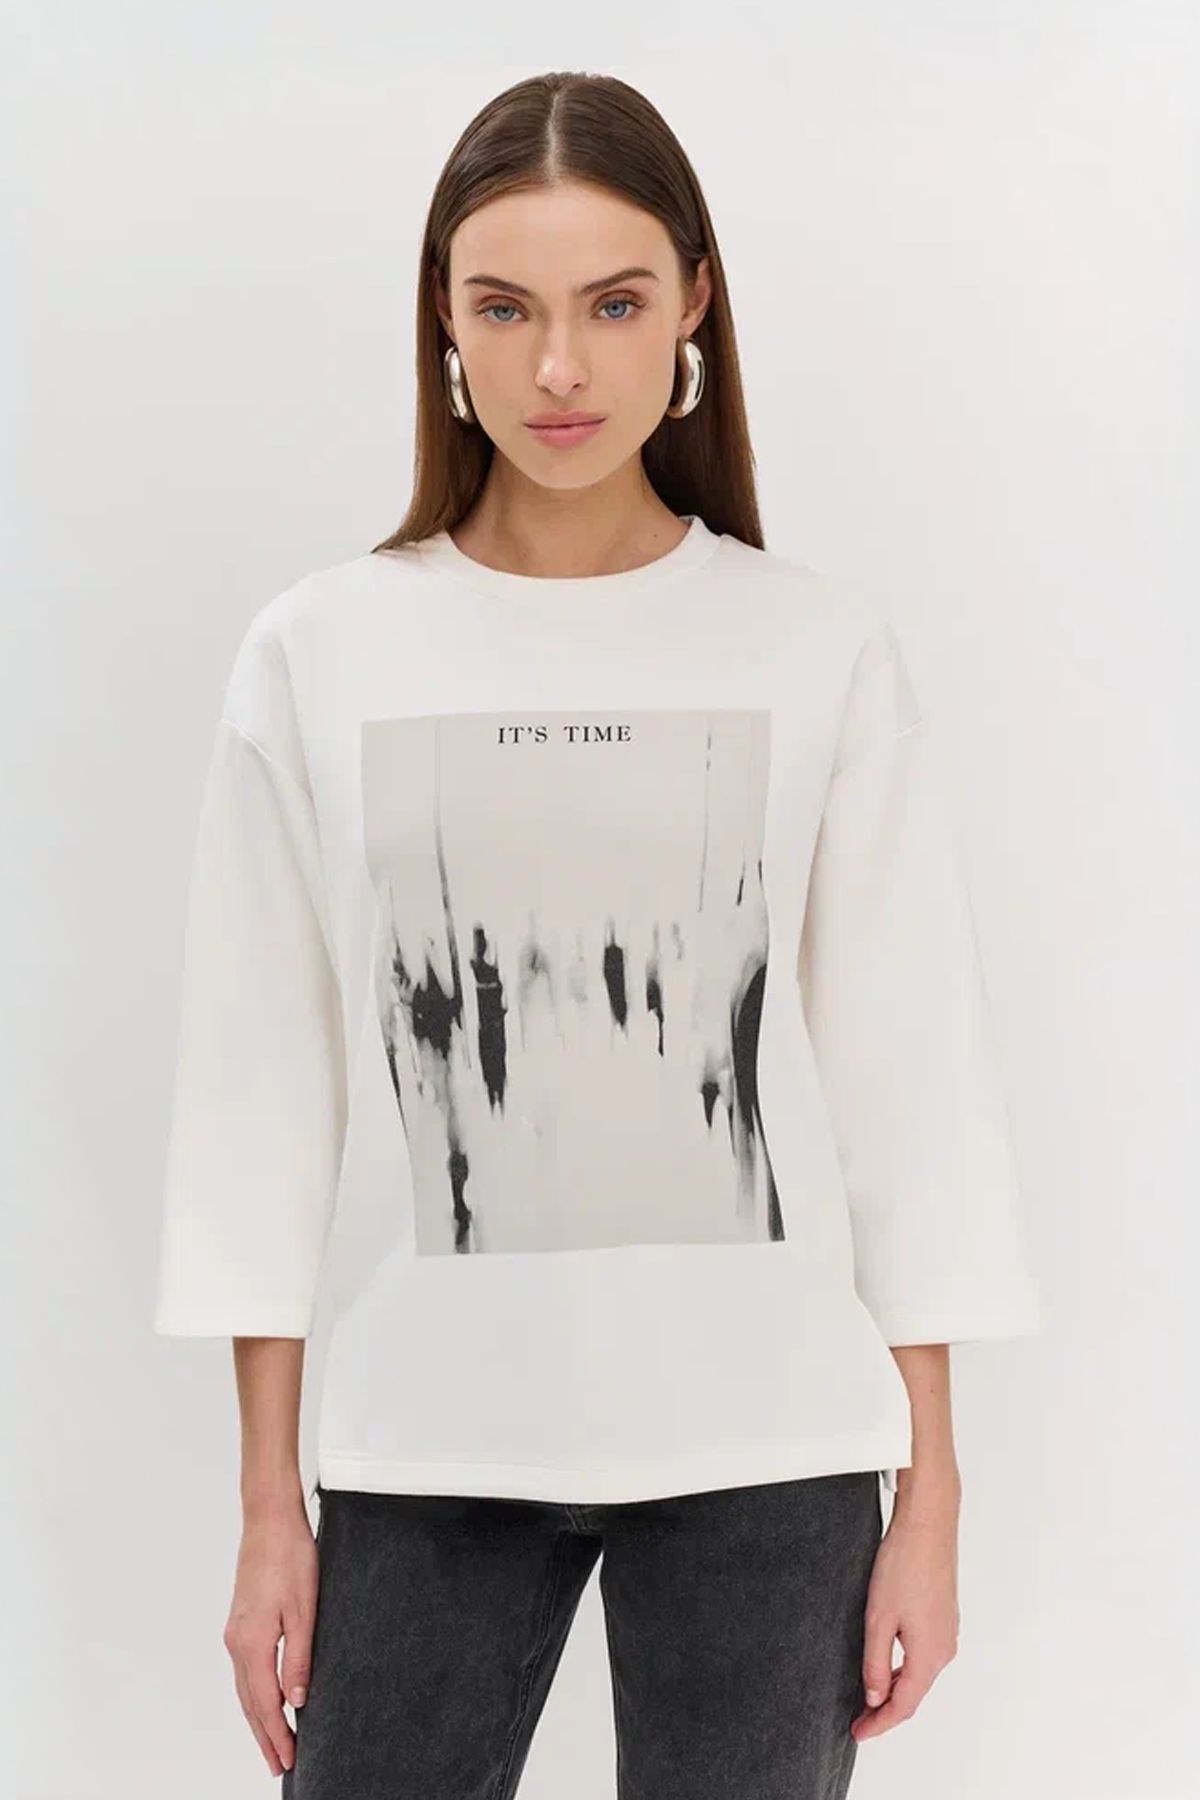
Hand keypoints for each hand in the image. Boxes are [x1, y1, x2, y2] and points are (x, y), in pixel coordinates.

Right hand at [223, 1499, 318, 1775]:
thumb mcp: (304, 1609)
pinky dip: (254, 1694)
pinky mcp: (240, 1621)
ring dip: (258, 1718)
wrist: (269, 1519)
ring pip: (245, 1689)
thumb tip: (297, 1701)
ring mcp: (235, 1632)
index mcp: (252, 1642)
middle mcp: (237, 1642)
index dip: (276, 1734)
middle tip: (279, 1766)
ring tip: (272, 1743)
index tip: (289, 1760)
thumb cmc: (290, 1556)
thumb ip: (299, 1658)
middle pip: (249, 1703)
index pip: (264, 1703)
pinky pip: (245, 1670)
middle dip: (264, 1736)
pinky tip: (265, 1701)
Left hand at [851, 1491, 959, 1740]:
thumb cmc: (903, 1566)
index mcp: (929, 1655)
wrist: (929, 1525)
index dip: (880, 1723)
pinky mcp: (944, 1616)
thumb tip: (874, 1696)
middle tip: (858, 1720)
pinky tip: (888, 1663)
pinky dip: (905, 1668)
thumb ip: (875, 1662)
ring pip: (920, 1674)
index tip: (858, 1733)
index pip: (903, 1705)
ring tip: (868, 1696)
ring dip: (896, 1688)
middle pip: (914, 1693)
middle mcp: (945, 1649)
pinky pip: (924, 1655)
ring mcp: (947, 1632)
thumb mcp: (879, 1618)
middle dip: (886, 1709)